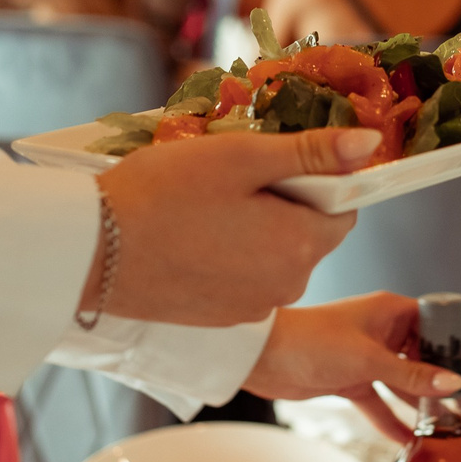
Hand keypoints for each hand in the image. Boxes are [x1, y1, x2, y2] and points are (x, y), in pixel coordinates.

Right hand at [87, 127, 381, 326]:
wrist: (91, 253)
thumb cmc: (162, 196)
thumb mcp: (242, 157)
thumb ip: (311, 151)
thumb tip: (369, 144)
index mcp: (300, 245)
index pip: (343, 209)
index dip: (318, 178)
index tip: (276, 161)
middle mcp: (286, 286)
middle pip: (308, 234)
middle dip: (283, 202)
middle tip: (231, 177)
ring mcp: (252, 308)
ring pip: (274, 256)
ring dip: (255, 228)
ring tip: (204, 204)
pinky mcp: (220, 317)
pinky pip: (244, 278)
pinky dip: (229, 255)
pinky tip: (191, 235)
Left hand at [240, 294, 460, 442]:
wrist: (261, 356)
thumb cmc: (312, 342)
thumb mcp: (368, 360)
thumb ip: (412, 376)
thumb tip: (455, 385)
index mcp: (392, 311)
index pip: (441, 328)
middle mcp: (384, 331)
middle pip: (428, 358)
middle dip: (451, 386)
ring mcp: (368, 356)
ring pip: (407, 383)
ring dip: (426, 406)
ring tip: (452, 431)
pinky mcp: (351, 379)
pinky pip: (381, 402)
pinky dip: (393, 420)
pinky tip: (411, 442)